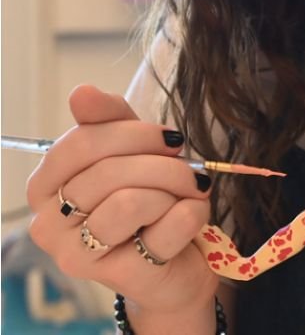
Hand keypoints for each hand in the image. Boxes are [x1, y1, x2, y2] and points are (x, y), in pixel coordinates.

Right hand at [27, 85, 218, 324]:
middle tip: (188, 167)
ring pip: (131, 201)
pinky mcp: (122, 278)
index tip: (169, 138)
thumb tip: (82, 92)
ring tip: (190, 191)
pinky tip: (193, 215)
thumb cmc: (148, 196)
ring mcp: (81, 257)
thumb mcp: (132, 149)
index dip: (133, 133)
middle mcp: (49, 226)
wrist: (177, 258)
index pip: (81, 144)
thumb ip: (109, 118)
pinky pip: (167, 228)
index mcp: (45, 187)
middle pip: (109, 172)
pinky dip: (193, 212)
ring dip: (176, 187)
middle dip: (163, 162)